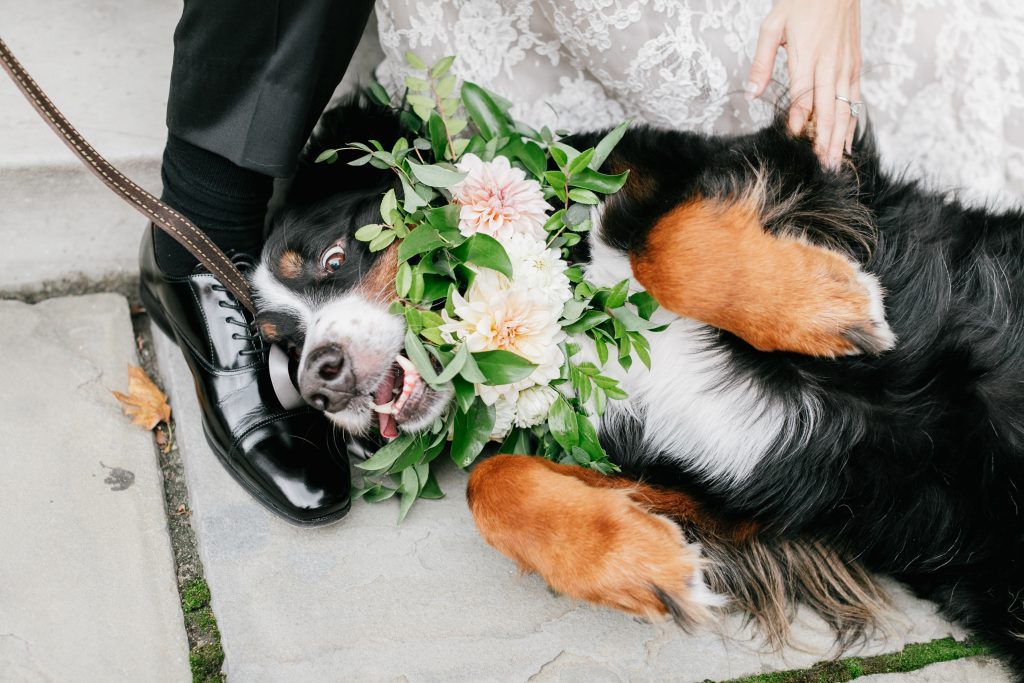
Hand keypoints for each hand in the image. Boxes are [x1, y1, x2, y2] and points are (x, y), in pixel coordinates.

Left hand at [746, 0, 861, 168]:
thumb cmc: (802, 1)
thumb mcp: (771, 26)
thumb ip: (761, 62)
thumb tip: (752, 93)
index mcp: (807, 56)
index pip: (803, 96)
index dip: (799, 119)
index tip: (795, 138)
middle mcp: (830, 65)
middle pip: (828, 109)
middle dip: (824, 140)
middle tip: (821, 166)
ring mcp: (846, 66)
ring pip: (845, 108)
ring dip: (839, 137)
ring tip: (834, 162)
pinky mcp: (855, 64)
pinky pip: (855, 99)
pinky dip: (852, 121)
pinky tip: (848, 140)